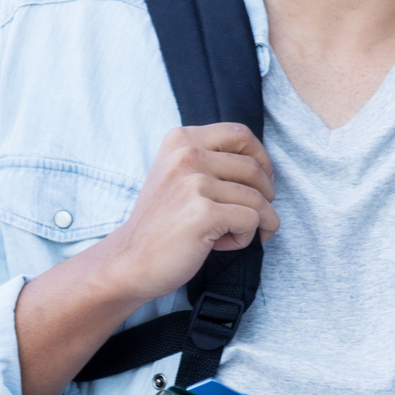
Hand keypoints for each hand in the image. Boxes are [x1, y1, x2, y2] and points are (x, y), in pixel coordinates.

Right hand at [98, 123, 277, 301]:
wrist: (130, 261)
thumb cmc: (163, 223)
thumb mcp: (178, 175)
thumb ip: (211, 160)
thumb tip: (264, 165)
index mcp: (182, 140)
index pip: (240, 134)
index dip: (261, 158)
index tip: (262, 182)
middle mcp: (187, 155)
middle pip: (254, 168)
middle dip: (264, 196)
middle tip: (253, 217)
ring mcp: (194, 183)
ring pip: (257, 198)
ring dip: (256, 223)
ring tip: (230, 234)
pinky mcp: (203, 213)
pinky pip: (252, 221)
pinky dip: (246, 238)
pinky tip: (221, 244)